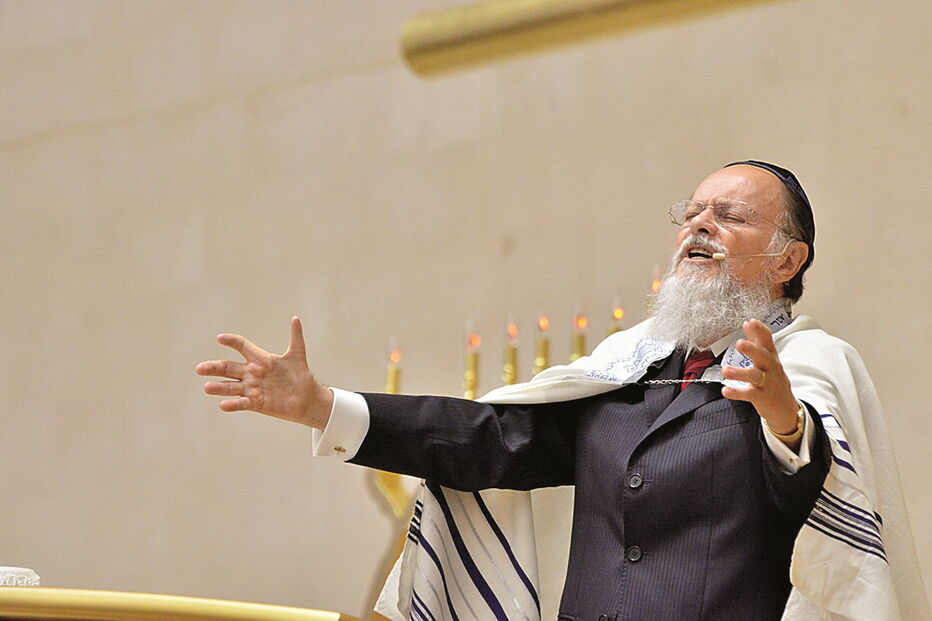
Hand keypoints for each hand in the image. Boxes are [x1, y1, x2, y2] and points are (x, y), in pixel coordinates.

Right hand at [195, 317, 333, 428]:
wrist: (307, 398)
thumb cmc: (301, 375)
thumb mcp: (297, 354)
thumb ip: (296, 337)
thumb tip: (296, 318)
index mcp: (260, 359)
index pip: (242, 346)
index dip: (232, 342)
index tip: (220, 338)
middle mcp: (252, 373)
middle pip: (229, 368)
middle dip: (214, 368)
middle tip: (200, 368)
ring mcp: (252, 389)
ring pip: (231, 387)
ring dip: (219, 387)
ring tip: (207, 387)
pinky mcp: (256, 403)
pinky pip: (241, 403)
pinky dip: (232, 404)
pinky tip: (222, 405)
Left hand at [721, 319, 799, 438]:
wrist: (785, 408)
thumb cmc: (773, 379)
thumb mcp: (768, 359)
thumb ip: (757, 341)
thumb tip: (748, 322)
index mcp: (771, 357)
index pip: (768, 342)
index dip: (761, 332)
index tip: (752, 322)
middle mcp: (771, 369)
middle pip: (763, 357)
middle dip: (753, 350)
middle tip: (740, 343)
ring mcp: (767, 383)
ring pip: (754, 376)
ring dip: (740, 373)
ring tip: (725, 370)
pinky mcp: (761, 397)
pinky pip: (749, 394)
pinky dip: (737, 392)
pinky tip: (725, 390)